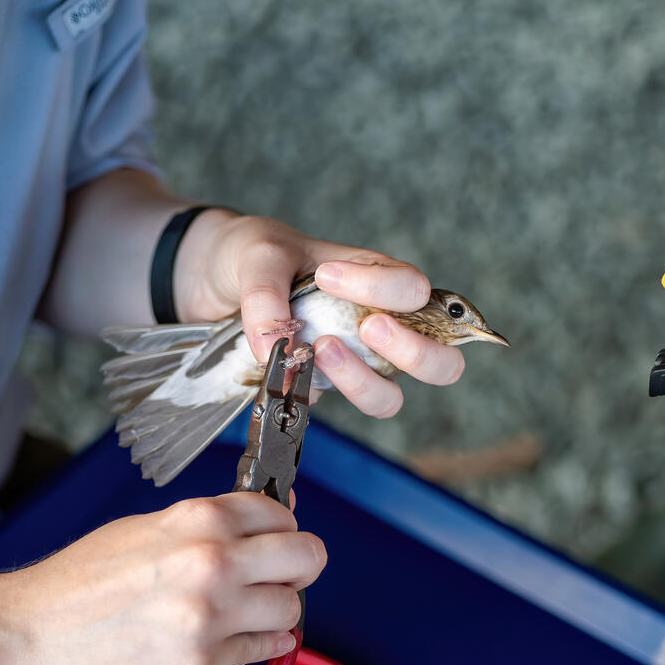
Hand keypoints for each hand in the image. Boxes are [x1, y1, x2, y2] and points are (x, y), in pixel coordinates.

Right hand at [0, 492, 325, 664]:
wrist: (28, 635)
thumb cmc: (82, 580)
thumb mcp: (147, 529)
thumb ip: (212, 525)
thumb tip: (278, 514)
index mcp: (199, 519)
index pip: (281, 513)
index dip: (282, 529)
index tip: (272, 543)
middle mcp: (212, 562)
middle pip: (308, 557)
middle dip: (299, 568)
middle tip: (278, 579)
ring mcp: (210, 616)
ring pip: (290, 611)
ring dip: (275, 613)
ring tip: (240, 614)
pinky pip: (259, 652)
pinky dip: (254, 647)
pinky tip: (226, 639)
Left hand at [173, 212, 465, 417]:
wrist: (222, 278)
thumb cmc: (259, 256)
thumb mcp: (259, 255)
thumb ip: (266, 293)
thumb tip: (275, 348)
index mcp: (382, 279)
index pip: (414, 290)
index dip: (381, 289)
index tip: (328, 275)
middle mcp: (384, 326)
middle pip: (441, 361)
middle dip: (414, 352)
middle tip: (370, 329)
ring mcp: (358, 364)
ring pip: (391, 396)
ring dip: (363, 381)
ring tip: (322, 350)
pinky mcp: (325, 388)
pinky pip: (331, 409)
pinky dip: (317, 393)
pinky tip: (289, 370)